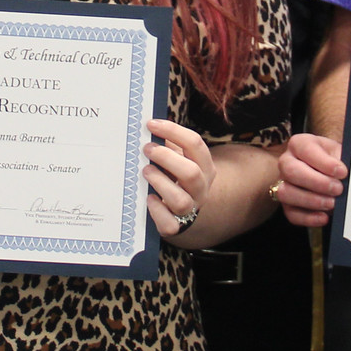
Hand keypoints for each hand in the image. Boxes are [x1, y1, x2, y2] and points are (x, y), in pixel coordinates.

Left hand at [144, 118, 214, 239]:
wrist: (183, 210)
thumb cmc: (176, 177)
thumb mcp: (178, 158)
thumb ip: (168, 145)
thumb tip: (149, 127)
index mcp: (205, 166)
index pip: (195, 144)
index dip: (173, 131)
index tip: (151, 124)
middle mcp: (201, 188)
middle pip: (191, 173)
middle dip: (166, 158)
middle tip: (147, 148)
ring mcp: (190, 208)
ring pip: (180, 200)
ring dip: (160, 182)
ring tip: (145, 170)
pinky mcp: (176, 225)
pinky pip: (169, 223)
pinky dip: (157, 210)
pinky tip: (148, 198)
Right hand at [275, 131, 346, 228]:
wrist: (335, 175)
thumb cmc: (336, 161)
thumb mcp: (341, 154)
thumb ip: (343, 160)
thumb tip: (348, 174)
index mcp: (300, 144)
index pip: (305, 149)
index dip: (324, 162)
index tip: (342, 172)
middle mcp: (287, 162)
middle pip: (291, 171)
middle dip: (317, 182)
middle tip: (338, 189)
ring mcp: (284, 184)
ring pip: (286, 193)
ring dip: (311, 200)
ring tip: (332, 203)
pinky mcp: (288, 205)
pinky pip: (291, 214)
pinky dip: (308, 218)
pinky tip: (324, 217)